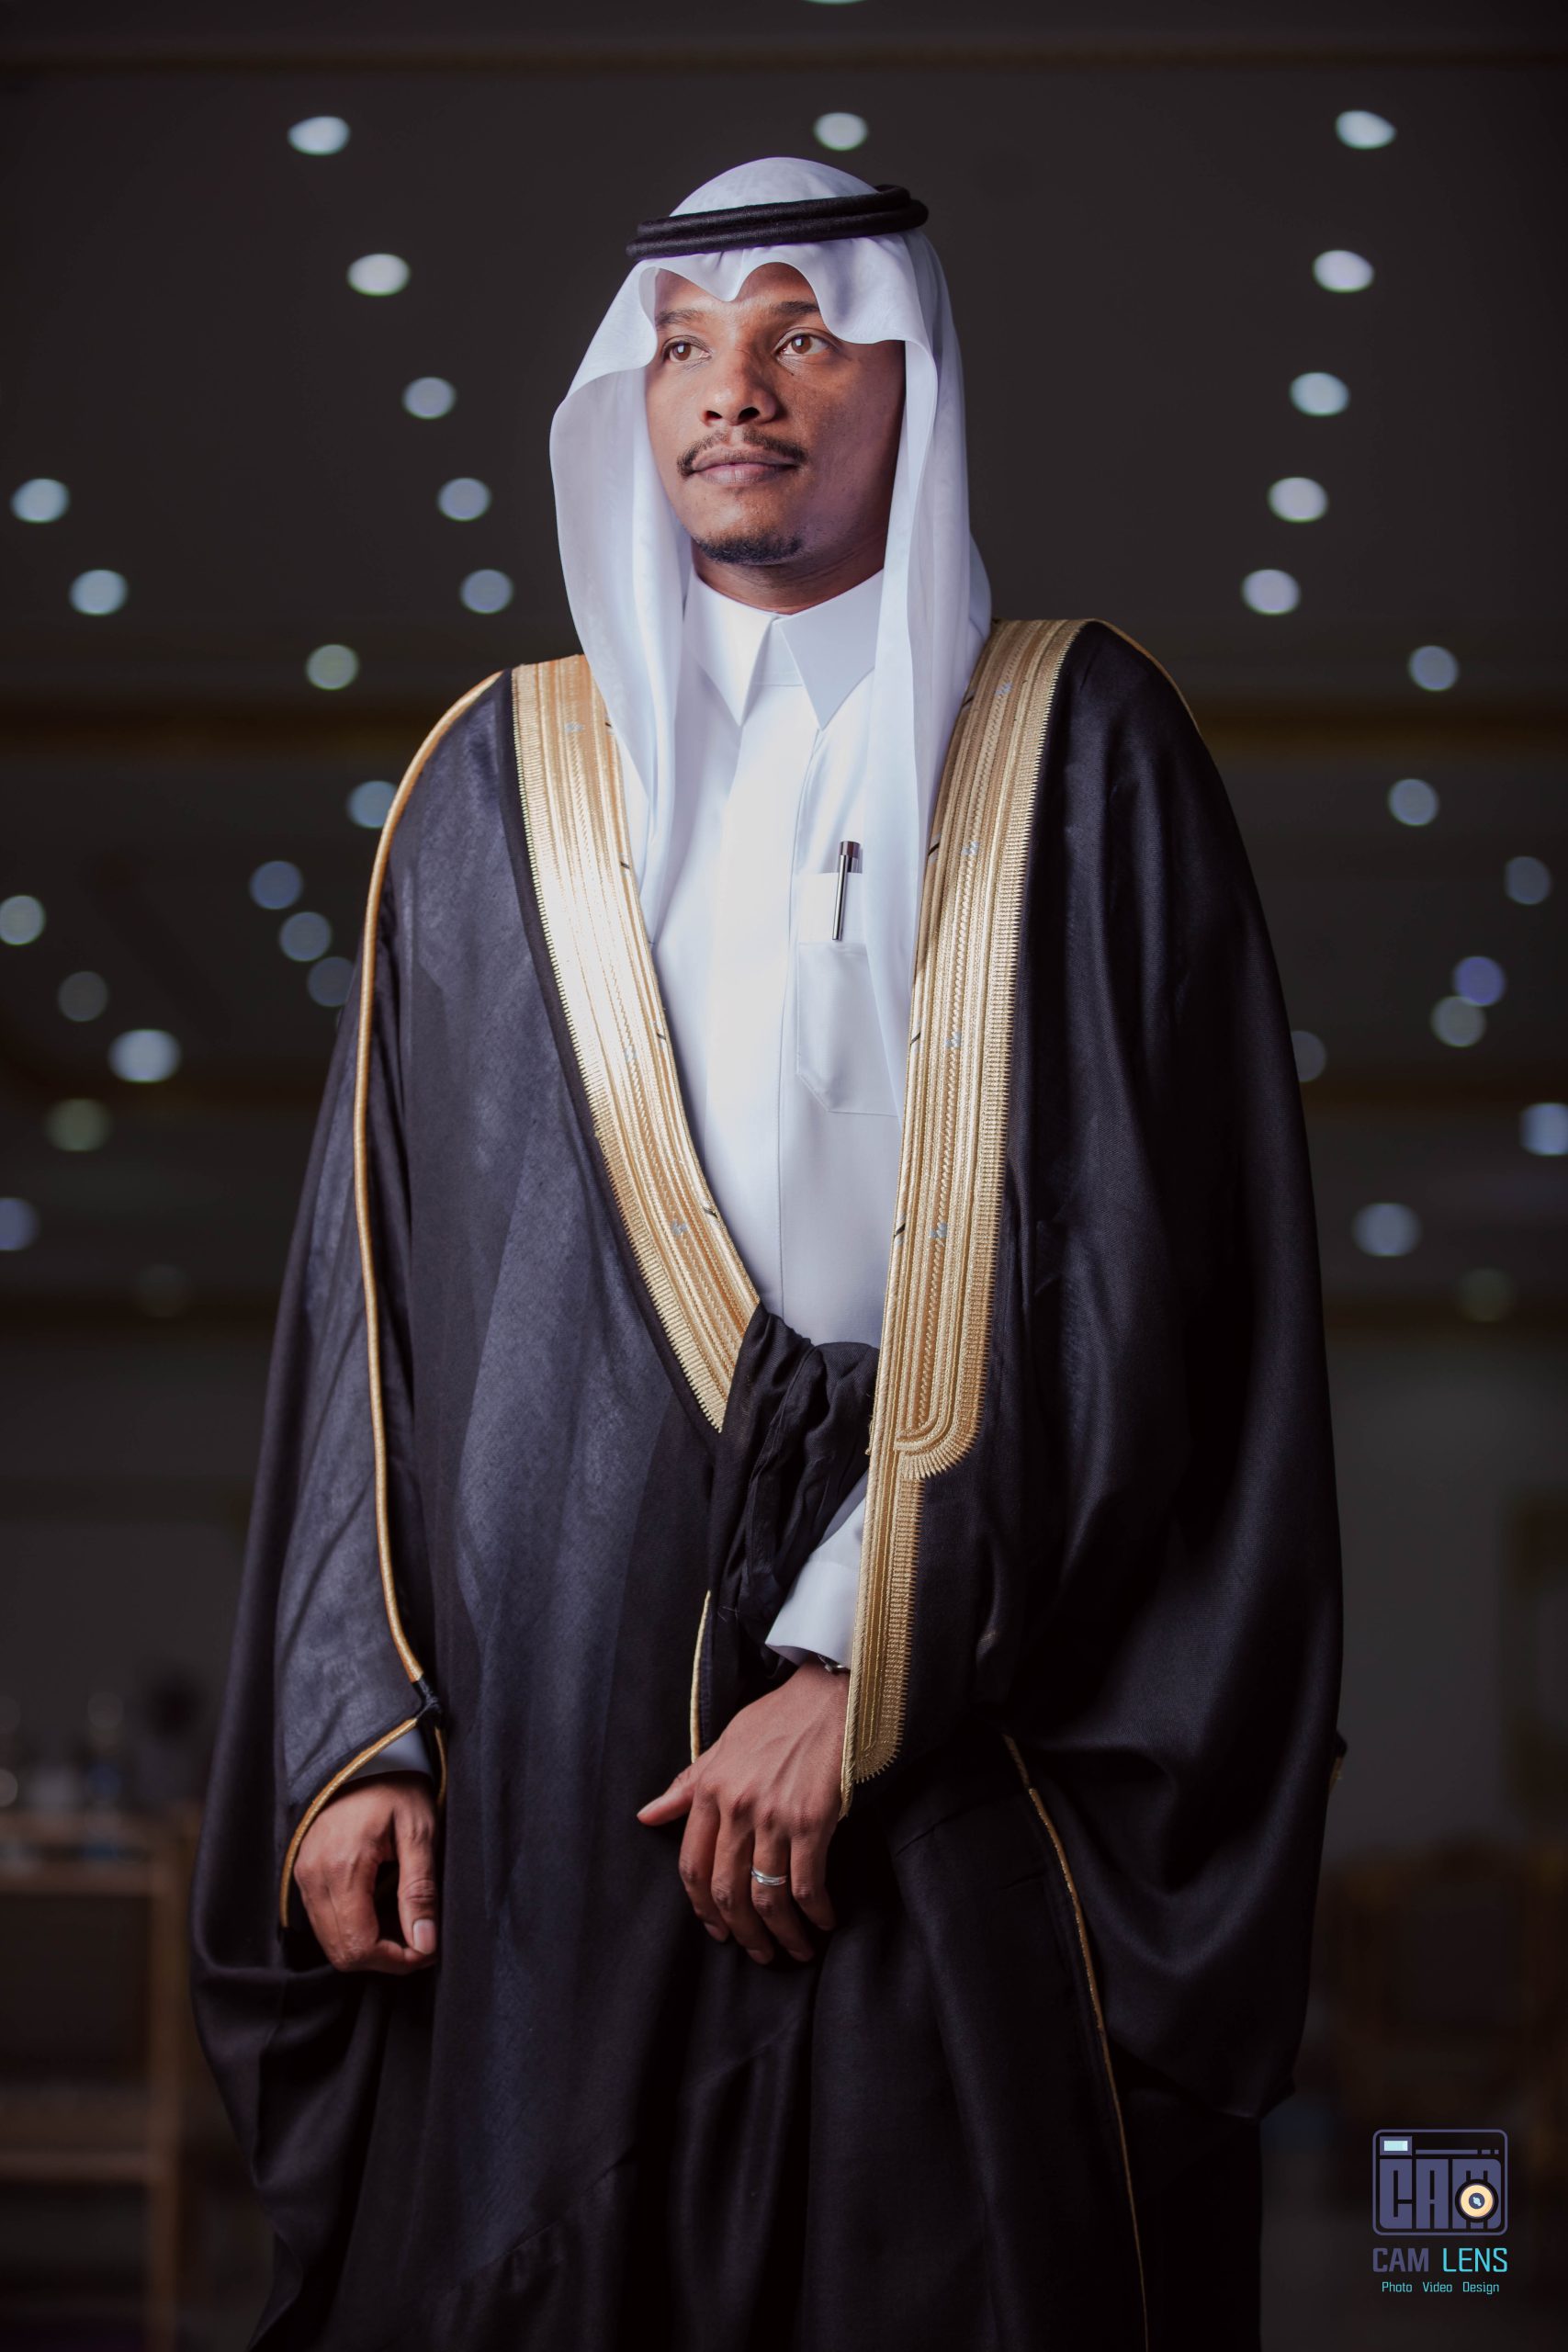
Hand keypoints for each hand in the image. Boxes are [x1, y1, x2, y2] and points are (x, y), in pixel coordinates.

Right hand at [293, 1772, 439, 1973]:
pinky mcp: (303, 1873)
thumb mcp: (419, 1832)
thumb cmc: (397, 1788)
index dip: (396, 1961)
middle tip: (421, 1943)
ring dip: (368, 1948)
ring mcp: (304, 1876)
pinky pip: (323, 1922)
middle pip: (342, 1952)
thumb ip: (420, 1891)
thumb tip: (424, 1944)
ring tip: (405, 1928)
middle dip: (384, 1960)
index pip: (359, 1945)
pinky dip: (352, 1931)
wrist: (365, 1756)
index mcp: (343, 1867)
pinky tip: (381, 1915)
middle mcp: (314, 1877)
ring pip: (330, 1942)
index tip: (427, 1950)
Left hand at [636, 1662, 848, 1963]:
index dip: (702, 1908)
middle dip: (742, 1934)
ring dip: (781, 1935)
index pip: (692, 1866)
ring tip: (793, 1950)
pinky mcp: (811, 1821)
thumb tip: (646, 1816)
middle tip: (757, 1953)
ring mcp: (774, 1817)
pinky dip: (815, 1913)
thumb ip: (686, 1787)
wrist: (829, 1695)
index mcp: (710, 1791)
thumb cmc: (778, 1719)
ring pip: (766, 1897)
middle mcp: (737, 1808)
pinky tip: (824, 1922)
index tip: (717, 1930)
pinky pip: (806, 1884)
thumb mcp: (722, 1746)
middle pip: (728, 1892)